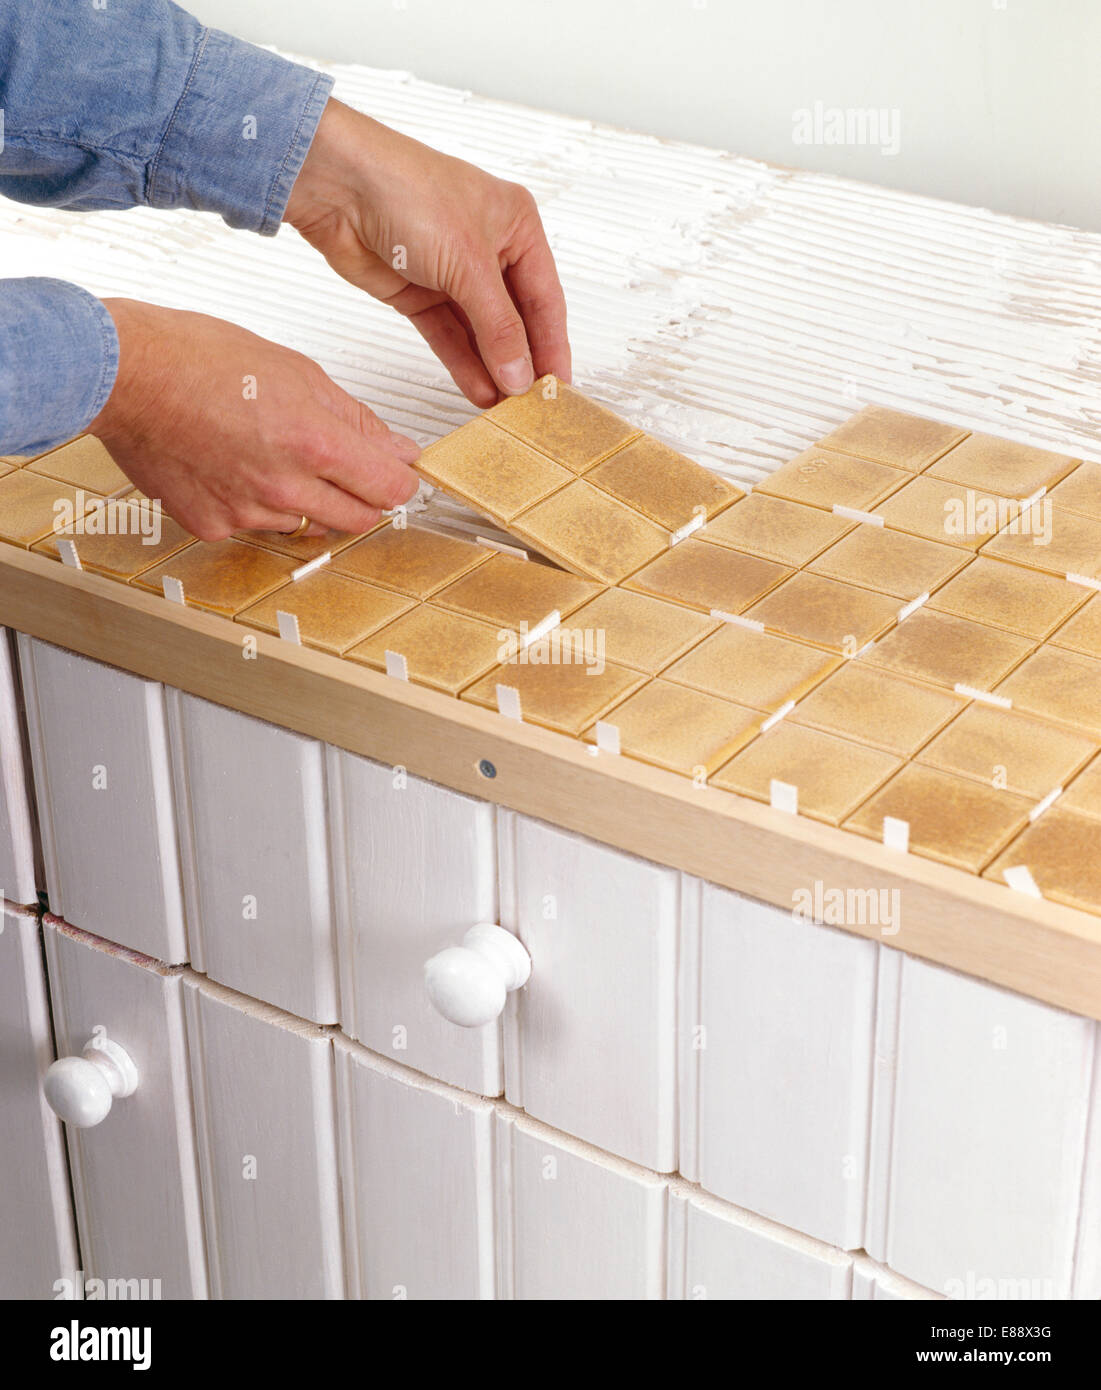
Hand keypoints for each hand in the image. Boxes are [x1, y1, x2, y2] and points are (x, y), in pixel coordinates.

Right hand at [88, 299, 419, 540]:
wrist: (122, 375)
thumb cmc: (197, 358)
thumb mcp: (294, 370)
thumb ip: (353, 418)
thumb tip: (397, 448)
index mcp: (312, 442)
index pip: (389, 490)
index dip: (400, 480)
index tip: (397, 472)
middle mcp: (283, 486)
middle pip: (357, 518)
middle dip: (361, 495)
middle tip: (343, 465)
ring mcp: (247, 512)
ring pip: (306, 523)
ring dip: (306, 498)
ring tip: (270, 451)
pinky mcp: (213, 526)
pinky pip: (257, 525)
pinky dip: (257, 503)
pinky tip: (235, 465)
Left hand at [285, 98, 570, 407]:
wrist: (337, 187)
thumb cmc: (407, 191)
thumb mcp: (469, 263)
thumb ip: (498, 326)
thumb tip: (520, 373)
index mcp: (515, 226)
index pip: (545, 298)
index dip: (553, 345)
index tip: (558, 386)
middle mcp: (488, 249)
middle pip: (515, 319)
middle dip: (522, 361)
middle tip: (533, 403)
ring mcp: (452, 274)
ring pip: (480, 333)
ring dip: (492, 369)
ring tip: (505, 407)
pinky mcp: (419, 294)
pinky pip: (448, 336)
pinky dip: (462, 363)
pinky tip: (478, 389)